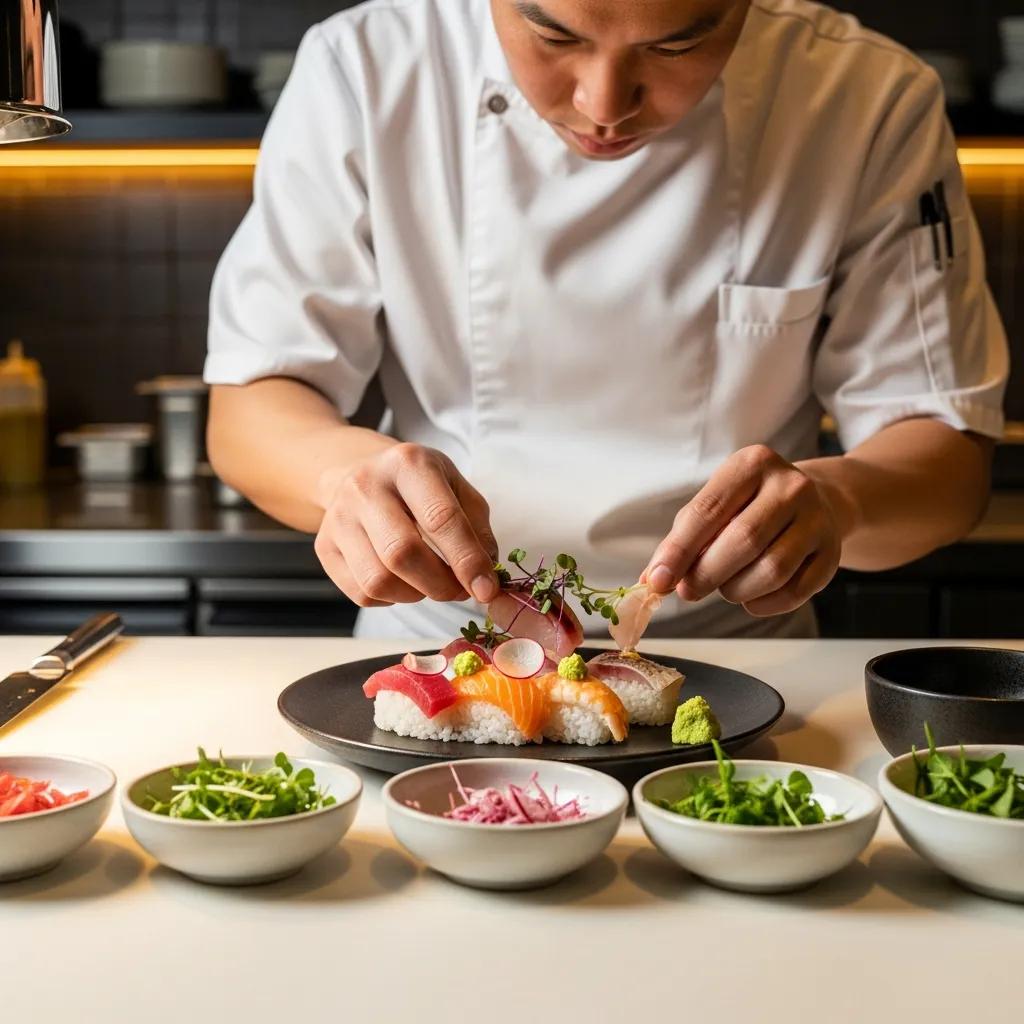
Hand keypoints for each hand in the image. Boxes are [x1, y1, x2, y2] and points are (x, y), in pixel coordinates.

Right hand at [314, 444, 499, 607]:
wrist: (359, 474)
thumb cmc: (417, 485)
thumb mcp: (456, 487)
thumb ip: (477, 528)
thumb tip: (486, 577)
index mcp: (408, 464)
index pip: (440, 518)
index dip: (467, 560)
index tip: (486, 589)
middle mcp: (366, 486)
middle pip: (402, 553)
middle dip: (440, 584)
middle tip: (459, 590)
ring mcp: (339, 517)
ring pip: (378, 580)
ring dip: (416, 595)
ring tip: (431, 583)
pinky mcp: (325, 546)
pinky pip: (362, 593)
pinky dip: (392, 598)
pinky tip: (403, 581)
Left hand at [643, 445, 844, 616]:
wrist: (815, 501)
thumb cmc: (749, 506)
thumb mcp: (715, 506)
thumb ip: (683, 540)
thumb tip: (653, 580)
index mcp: (752, 464)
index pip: (708, 511)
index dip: (679, 550)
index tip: (657, 580)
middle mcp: (791, 485)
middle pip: (743, 541)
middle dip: (706, 574)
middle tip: (688, 591)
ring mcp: (817, 518)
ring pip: (771, 570)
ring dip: (736, 590)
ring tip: (725, 587)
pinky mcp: (831, 553)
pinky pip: (794, 592)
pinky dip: (763, 604)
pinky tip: (751, 597)